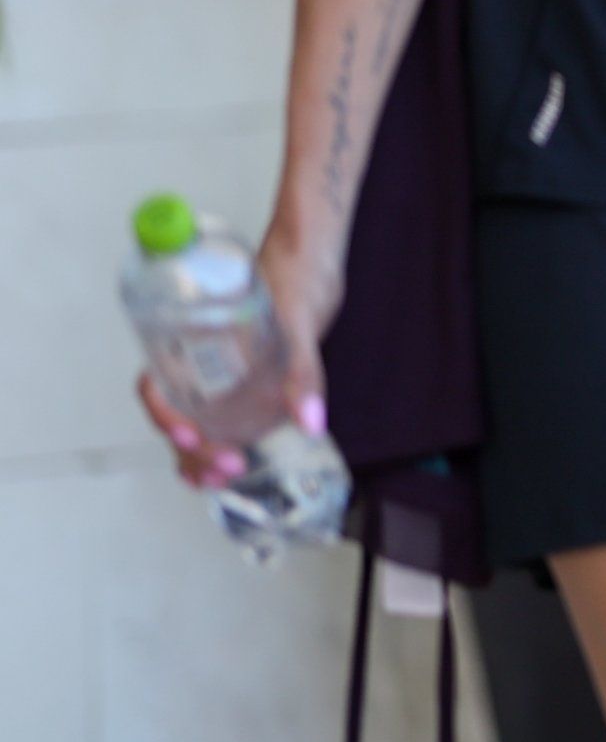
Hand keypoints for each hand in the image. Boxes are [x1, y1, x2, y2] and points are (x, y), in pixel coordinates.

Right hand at [144, 220, 335, 490]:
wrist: (314, 262)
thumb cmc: (294, 276)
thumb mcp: (299, 322)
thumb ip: (305, 371)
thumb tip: (310, 422)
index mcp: (191, 340)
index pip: (155, 386)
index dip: (164, 416)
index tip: (189, 437)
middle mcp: (197, 362)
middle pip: (175, 415)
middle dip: (191, 451)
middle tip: (226, 466)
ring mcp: (217, 375)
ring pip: (193, 424)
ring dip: (200, 457)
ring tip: (223, 479)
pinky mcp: (242, 383)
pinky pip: (218, 419)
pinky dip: (219, 446)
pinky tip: (232, 467)